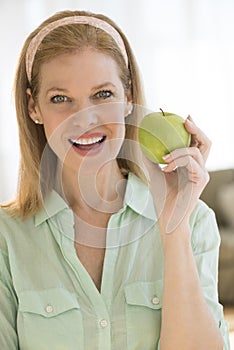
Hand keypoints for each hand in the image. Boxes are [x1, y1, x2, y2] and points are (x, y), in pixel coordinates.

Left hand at [142, 116, 210, 233]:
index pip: (195, 142)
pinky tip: (166, 167)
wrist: (166, 216)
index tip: (181, 117)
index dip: (192, 128)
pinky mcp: (201, 180)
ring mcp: (202, 173)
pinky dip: (178, 161)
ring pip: (196, 150)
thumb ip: (150, 158)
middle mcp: (199, 167)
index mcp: (190, 164)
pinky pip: (191, 162)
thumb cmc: (162, 197)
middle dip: (196, 128)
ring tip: (163, 157)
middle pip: (206, 141)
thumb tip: (141, 142)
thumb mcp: (154, 173)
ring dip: (178, 150)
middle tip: (184, 120)